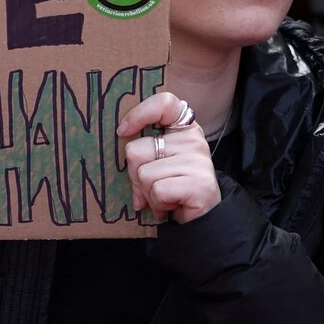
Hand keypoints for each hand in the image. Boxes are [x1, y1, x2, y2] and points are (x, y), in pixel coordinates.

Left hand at [118, 90, 220, 223]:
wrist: (202, 219)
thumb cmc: (174, 187)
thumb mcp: (158, 161)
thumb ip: (143, 149)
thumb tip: (122, 135)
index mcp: (184, 128)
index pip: (165, 103)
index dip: (140, 114)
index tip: (124, 130)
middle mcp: (194, 140)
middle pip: (137, 150)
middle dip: (135, 175)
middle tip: (152, 186)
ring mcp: (199, 162)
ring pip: (144, 174)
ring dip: (147, 193)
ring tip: (165, 197)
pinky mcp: (200, 184)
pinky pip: (158, 191)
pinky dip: (158, 204)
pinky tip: (171, 205)